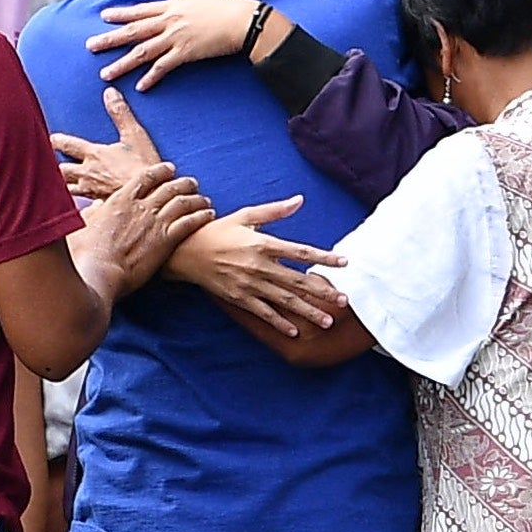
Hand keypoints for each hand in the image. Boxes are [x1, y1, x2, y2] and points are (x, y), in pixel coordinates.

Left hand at [52, 86, 164, 201]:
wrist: (152, 196)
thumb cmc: (144, 166)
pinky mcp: (98, 205)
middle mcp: (88, 173)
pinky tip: (73, 205)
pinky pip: (80, 204)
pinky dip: (74, 202)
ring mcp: (92, 191)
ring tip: (54, 182)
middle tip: (46, 162)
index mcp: (94, 154)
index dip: (56, 141)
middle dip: (52, 165)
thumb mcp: (134, 135)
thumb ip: (120, 113)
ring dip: (60, 183)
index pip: (67, 145)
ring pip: (66, 188)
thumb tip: (109, 93)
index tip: (50, 138)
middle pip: (61, 169)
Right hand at [71, 160, 214, 296]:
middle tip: (191, 182)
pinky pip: (190, 223)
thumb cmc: (86, 254)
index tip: (169, 169)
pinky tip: (209, 214)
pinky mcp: (166, 240)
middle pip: (169, 187)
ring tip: (204, 199)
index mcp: (120, 200)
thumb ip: (92, 213)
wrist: (99, 273)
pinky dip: (201, 216)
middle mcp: (141, 206)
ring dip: (196, 198)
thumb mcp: (83, 226)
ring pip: (183, 202)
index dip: (160, 171)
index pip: (145, 177)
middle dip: (183, 183)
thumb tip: (95, 207)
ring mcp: (155, 222)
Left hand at [90, 0, 270, 88]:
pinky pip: (164, 67)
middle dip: (109, 39)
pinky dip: (151, 77)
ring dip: (122, 63)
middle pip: (133, 31)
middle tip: (90, 47)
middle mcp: (169, 21)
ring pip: (142, 51)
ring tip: (105, 74)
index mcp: (171, 6)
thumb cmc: (225, 6)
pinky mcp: (186, 53)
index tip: (103, 16)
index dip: (120, 14)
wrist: (243, 20)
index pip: (140, 11)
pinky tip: (140, 87)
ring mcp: (176, 37)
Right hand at [166, 195, 348, 336]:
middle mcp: (260, 266)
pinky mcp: (239, 298)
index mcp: (264, 244)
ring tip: (328, 321)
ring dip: (308, 312)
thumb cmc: (218, 230)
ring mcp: (249, 285)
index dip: (324, 258)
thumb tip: (300, 200)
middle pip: (298, 281)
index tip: (344, 263)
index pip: (301, 252)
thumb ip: (275, 211)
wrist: (186, 252)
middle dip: (323, 292)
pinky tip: (295, 332)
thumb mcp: (246, 216)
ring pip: (285, 301)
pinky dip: (279, 323)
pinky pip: (263, 313)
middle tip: (345, 301)